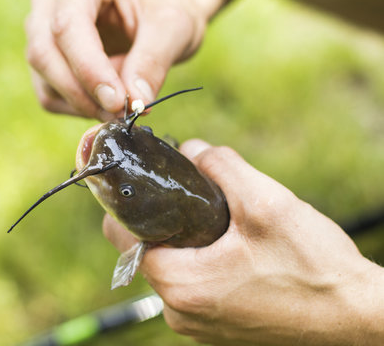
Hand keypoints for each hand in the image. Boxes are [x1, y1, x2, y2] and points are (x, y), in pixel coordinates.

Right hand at [25, 0, 233, 118]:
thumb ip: (153, 60)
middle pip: (44, 53)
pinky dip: (79, 104)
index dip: (89, 70)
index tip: (117, 103)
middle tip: (122, 112)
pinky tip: (109, 95)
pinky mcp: (48, 58)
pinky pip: (49, 92)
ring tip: (124, 94)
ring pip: (44, 77)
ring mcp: (42, 29)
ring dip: (84, 100)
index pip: (67, 26)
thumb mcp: (172, 24)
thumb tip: (135, 102)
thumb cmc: (166, 3)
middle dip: (83, 93)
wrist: (159, 5)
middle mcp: (50, 0)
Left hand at [103, 139, 383, 344]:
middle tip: (194, 200)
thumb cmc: (314, 268)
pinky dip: (200, 265)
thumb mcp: (266, 202)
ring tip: (221, 226)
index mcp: (180, 284)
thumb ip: (220, 166)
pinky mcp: (215, 329)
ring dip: (183, 243)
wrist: (354, 318)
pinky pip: (191, 287)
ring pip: (169, 270)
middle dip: (162, 221)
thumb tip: (192, 148)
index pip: (121, 235)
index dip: (128, 203)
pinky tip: (232, 252)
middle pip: (144, 251)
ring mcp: (196, 325)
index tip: (145, 183)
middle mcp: (179, 312)